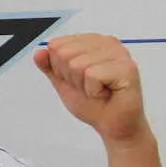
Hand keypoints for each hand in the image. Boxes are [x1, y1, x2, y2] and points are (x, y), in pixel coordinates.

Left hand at [34, 34, 149, 142]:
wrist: (112, 125)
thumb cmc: (93, 103)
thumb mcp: (63, 82)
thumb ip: (49, 66)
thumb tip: (38, 52)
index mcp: (92, 41)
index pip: (56, 45)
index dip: (60, 68)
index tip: (77, 79)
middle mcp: (107, 42)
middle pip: (64, 53)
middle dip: (70, 77)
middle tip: (88, 87)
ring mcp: (119, 54)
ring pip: (77, 65)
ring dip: (82, 85)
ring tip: (97, 91)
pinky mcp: (126, 68)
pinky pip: (92, 75)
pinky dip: (93, 91)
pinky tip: (105, 94)